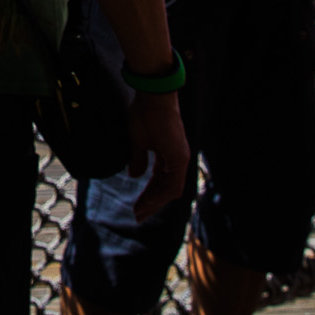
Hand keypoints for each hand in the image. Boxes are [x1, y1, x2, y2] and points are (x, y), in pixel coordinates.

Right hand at [128, 92, 189, 222]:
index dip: (148, 194)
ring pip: (170, 191)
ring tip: (139, 212)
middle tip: (138, 215)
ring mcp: (180, 160)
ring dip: (154, 203)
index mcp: (168, 155)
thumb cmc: (144, 114)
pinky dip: (160, 196)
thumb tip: (134, 176)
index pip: (159, 181)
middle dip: (151, 203)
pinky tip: (147, 203)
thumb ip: (138, 159)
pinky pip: (172, 185)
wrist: (153, 98)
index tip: (136, 206)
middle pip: (166, 189)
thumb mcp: (137, 141)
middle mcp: (177, 160)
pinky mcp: (180, 159)